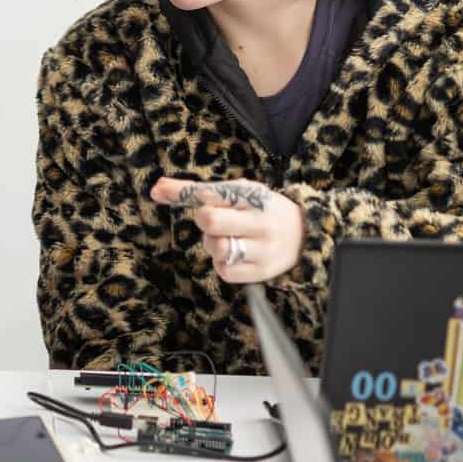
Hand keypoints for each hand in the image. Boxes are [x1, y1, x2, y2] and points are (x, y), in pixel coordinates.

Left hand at [148, 176, 304, 283]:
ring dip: (211, 244)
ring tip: (224, 238)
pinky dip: (221, 263)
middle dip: (203, 220)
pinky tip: (233, 255)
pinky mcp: (262, 272)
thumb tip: (156, 189)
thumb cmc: (262, 209)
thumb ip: (201, 191)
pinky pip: (225, 271)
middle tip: (211, 220)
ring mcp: (263, 250)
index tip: (158, 191)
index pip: (212, 192)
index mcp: (256, 197)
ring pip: (217, 248)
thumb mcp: (241, 192)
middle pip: (212, 221)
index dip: (181, 192)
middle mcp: (261, 223)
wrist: (306, 235)